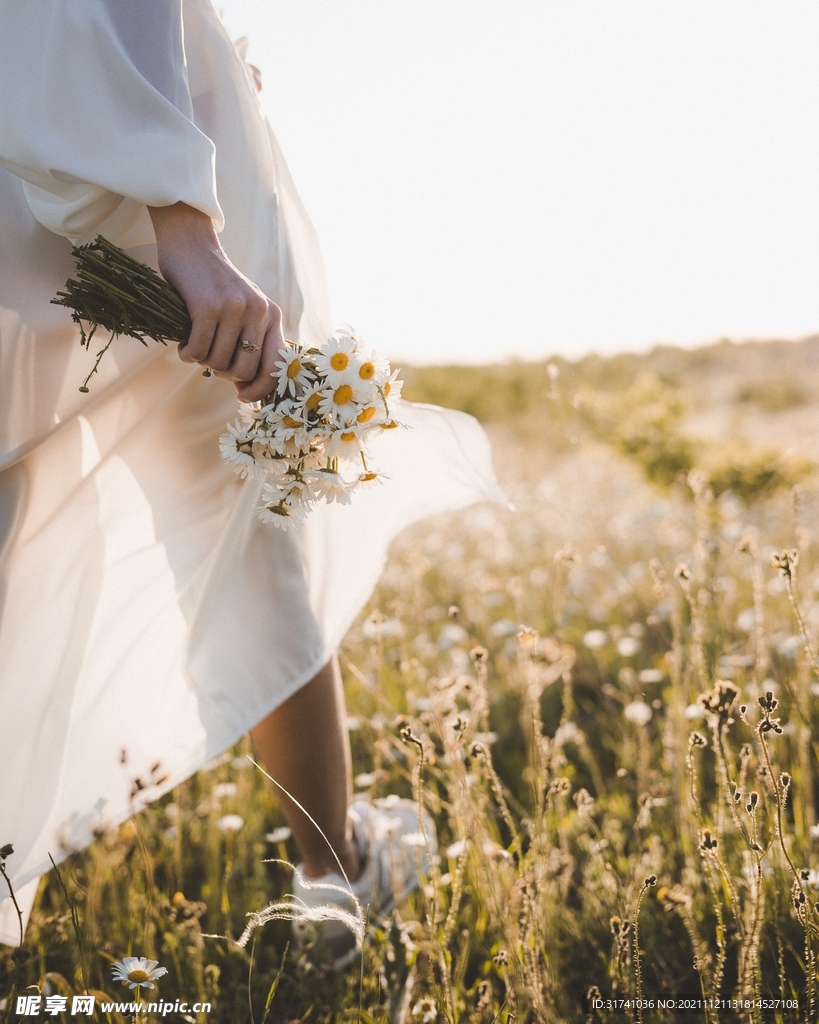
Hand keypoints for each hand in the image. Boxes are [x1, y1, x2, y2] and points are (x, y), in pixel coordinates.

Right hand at [147, 202, 281, 401]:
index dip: (259, 389)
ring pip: (218, 362)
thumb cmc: (214, 284)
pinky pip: (197, 351)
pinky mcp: (207, 306)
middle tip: (210, 361)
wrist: (191, 244)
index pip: (276, 366)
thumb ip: (250, 342)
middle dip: (223, 373)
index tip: (242, 396)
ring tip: (196, 346)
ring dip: (202, 362)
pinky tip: (183, 344)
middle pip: (243, 369)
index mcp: (271, 315)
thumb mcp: (244, 309)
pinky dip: (186, 354)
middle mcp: (258, 311)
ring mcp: (233, 308)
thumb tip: (246, 389)